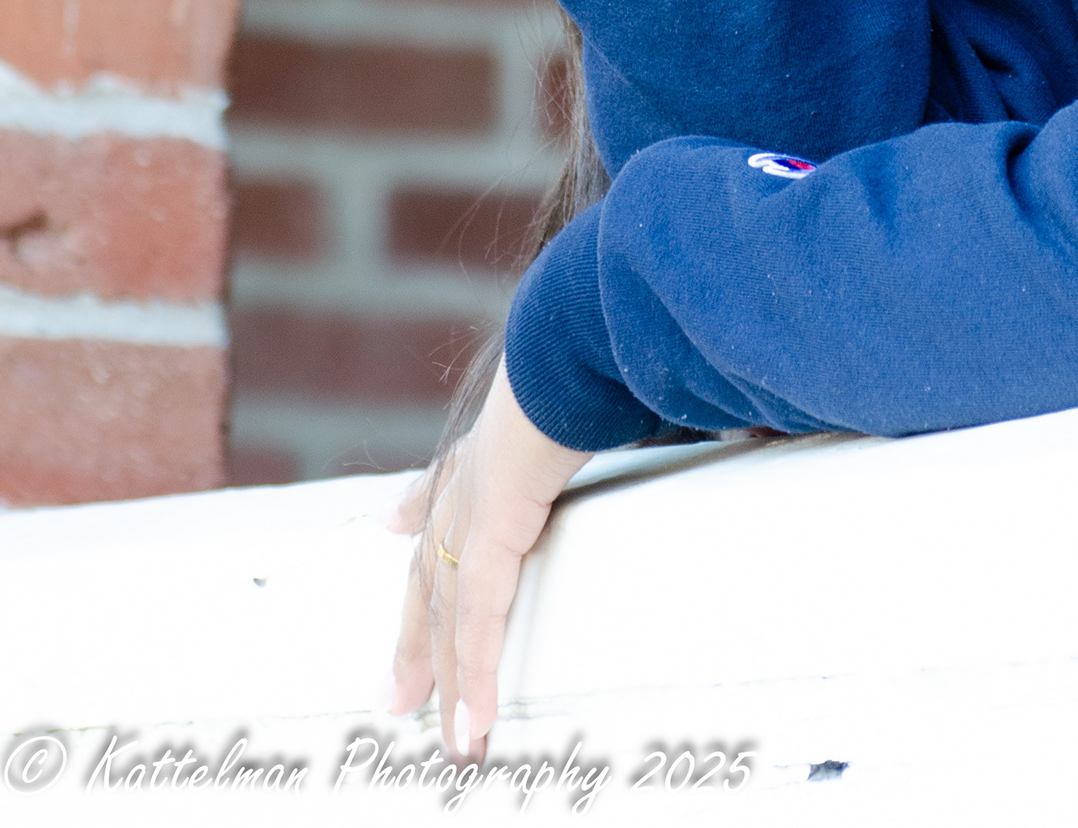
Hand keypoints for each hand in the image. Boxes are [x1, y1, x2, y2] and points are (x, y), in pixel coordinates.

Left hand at [386, 361, 590, 760]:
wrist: (565, 345)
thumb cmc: (587, 359)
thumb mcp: (584, 388)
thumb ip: (605, 401)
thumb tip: (675, 395)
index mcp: (488, 445)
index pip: (440, 486)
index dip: (416, 510)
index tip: (394, 524)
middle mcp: (466, 483)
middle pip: (430, 577)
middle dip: (416, 640)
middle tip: (398, 694)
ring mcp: (468, 514)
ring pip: (451, 618)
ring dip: (454, 684)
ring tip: (457, 740)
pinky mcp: (487, 540)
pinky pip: (477, 624)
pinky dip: (477, 677)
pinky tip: (475, 722)